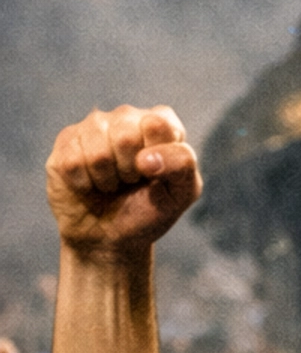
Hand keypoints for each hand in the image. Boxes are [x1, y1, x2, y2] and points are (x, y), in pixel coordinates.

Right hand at [46, 105, 200, 257]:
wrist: (108, 236)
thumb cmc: (148, 211)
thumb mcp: (180, 194)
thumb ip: (182, 166)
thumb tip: (147, 157)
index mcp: (162, 123)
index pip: (159, 124)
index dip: (155, 158)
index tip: (153, 174)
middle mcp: (127, 116)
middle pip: (126, 137)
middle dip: (129, 172)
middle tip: (129, 181)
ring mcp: (94, 126)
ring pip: (98, 152)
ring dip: (106, 179)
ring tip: (110, 183)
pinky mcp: (66, 141)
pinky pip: (73, 162)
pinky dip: (83, 184)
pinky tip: (89, 184)